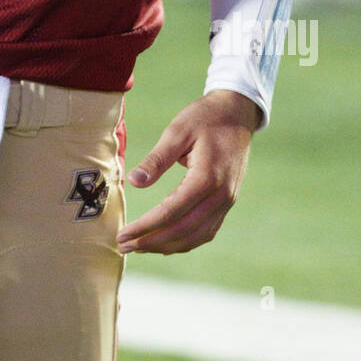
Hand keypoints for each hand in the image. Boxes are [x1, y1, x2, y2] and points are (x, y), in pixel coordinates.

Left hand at [116, 90, 259, 254]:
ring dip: (167, 246)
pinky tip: (166, 242)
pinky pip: (206, 230)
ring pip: (196, 236)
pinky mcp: (227, 202)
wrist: (237, 113)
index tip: (124, 235)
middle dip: (152, 242)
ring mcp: (227, 201)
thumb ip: (156, 159)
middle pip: (184, 230)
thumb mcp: (177, 131)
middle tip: (124, 246)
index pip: (172, 212)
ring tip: (139, 247)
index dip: (146, 227)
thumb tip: (135, 182)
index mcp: (207, 178)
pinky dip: (185, 241)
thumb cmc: (204, 118)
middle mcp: (221, 196)